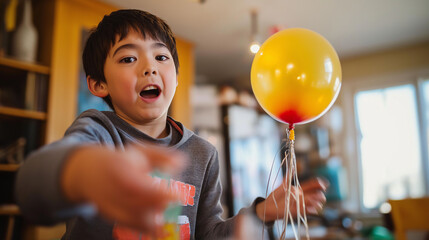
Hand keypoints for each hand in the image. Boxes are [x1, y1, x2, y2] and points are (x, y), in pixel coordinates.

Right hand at [61, 143, 185, 233]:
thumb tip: (181, 162)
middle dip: (160, 206)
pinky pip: (132, 226)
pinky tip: (159, 221)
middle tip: (174, 201)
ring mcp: (109, 206)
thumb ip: (162, 155)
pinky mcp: (111, 217)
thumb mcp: (141, 151)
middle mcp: (111, 190)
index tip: (178, 195)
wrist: (89, 172)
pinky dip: (148, 226)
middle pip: (137, 206)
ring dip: (155, 218)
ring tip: (166, 210)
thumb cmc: (121, 160)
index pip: (138, 187)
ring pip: (135, 220)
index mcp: (119, 170)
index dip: (159, 194)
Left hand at [255, 177, 327, 221]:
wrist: (268, 206)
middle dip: (319, 195)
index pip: (311, 185)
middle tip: (321, 194)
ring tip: (318, 202)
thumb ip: (288, 177)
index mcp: (299, 189)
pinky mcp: (296, 211)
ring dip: (316, 203)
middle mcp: (301, 197)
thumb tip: (292, 167)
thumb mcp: (282, 185)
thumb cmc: (275, 196)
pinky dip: (310, 210)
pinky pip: (305, 211)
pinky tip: (313, 210)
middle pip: (314, 195)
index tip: (325, 184)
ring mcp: (299, 204)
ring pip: (311, 204)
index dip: (318, 184)